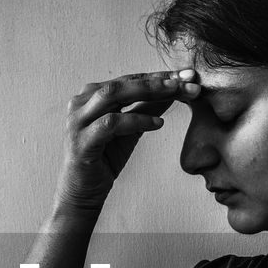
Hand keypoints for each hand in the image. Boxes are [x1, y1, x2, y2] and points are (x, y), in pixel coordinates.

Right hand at [54, 69, 199, 211]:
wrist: (83, 193)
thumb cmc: (105, 159)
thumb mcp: (132, 129)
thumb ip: (148, 108)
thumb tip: (175, 89)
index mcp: (92, 96)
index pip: (129, 79)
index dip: (159, 76)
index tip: (188, 75)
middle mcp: (82, 103)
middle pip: (123, 83)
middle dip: (157, 80)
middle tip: (186, 80)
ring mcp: (79, 121)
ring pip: (113, 95)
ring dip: (147, 92)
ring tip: (174, 92)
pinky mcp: (82, 141)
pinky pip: (111, 124)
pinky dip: (136, 120)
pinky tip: (158, 123)